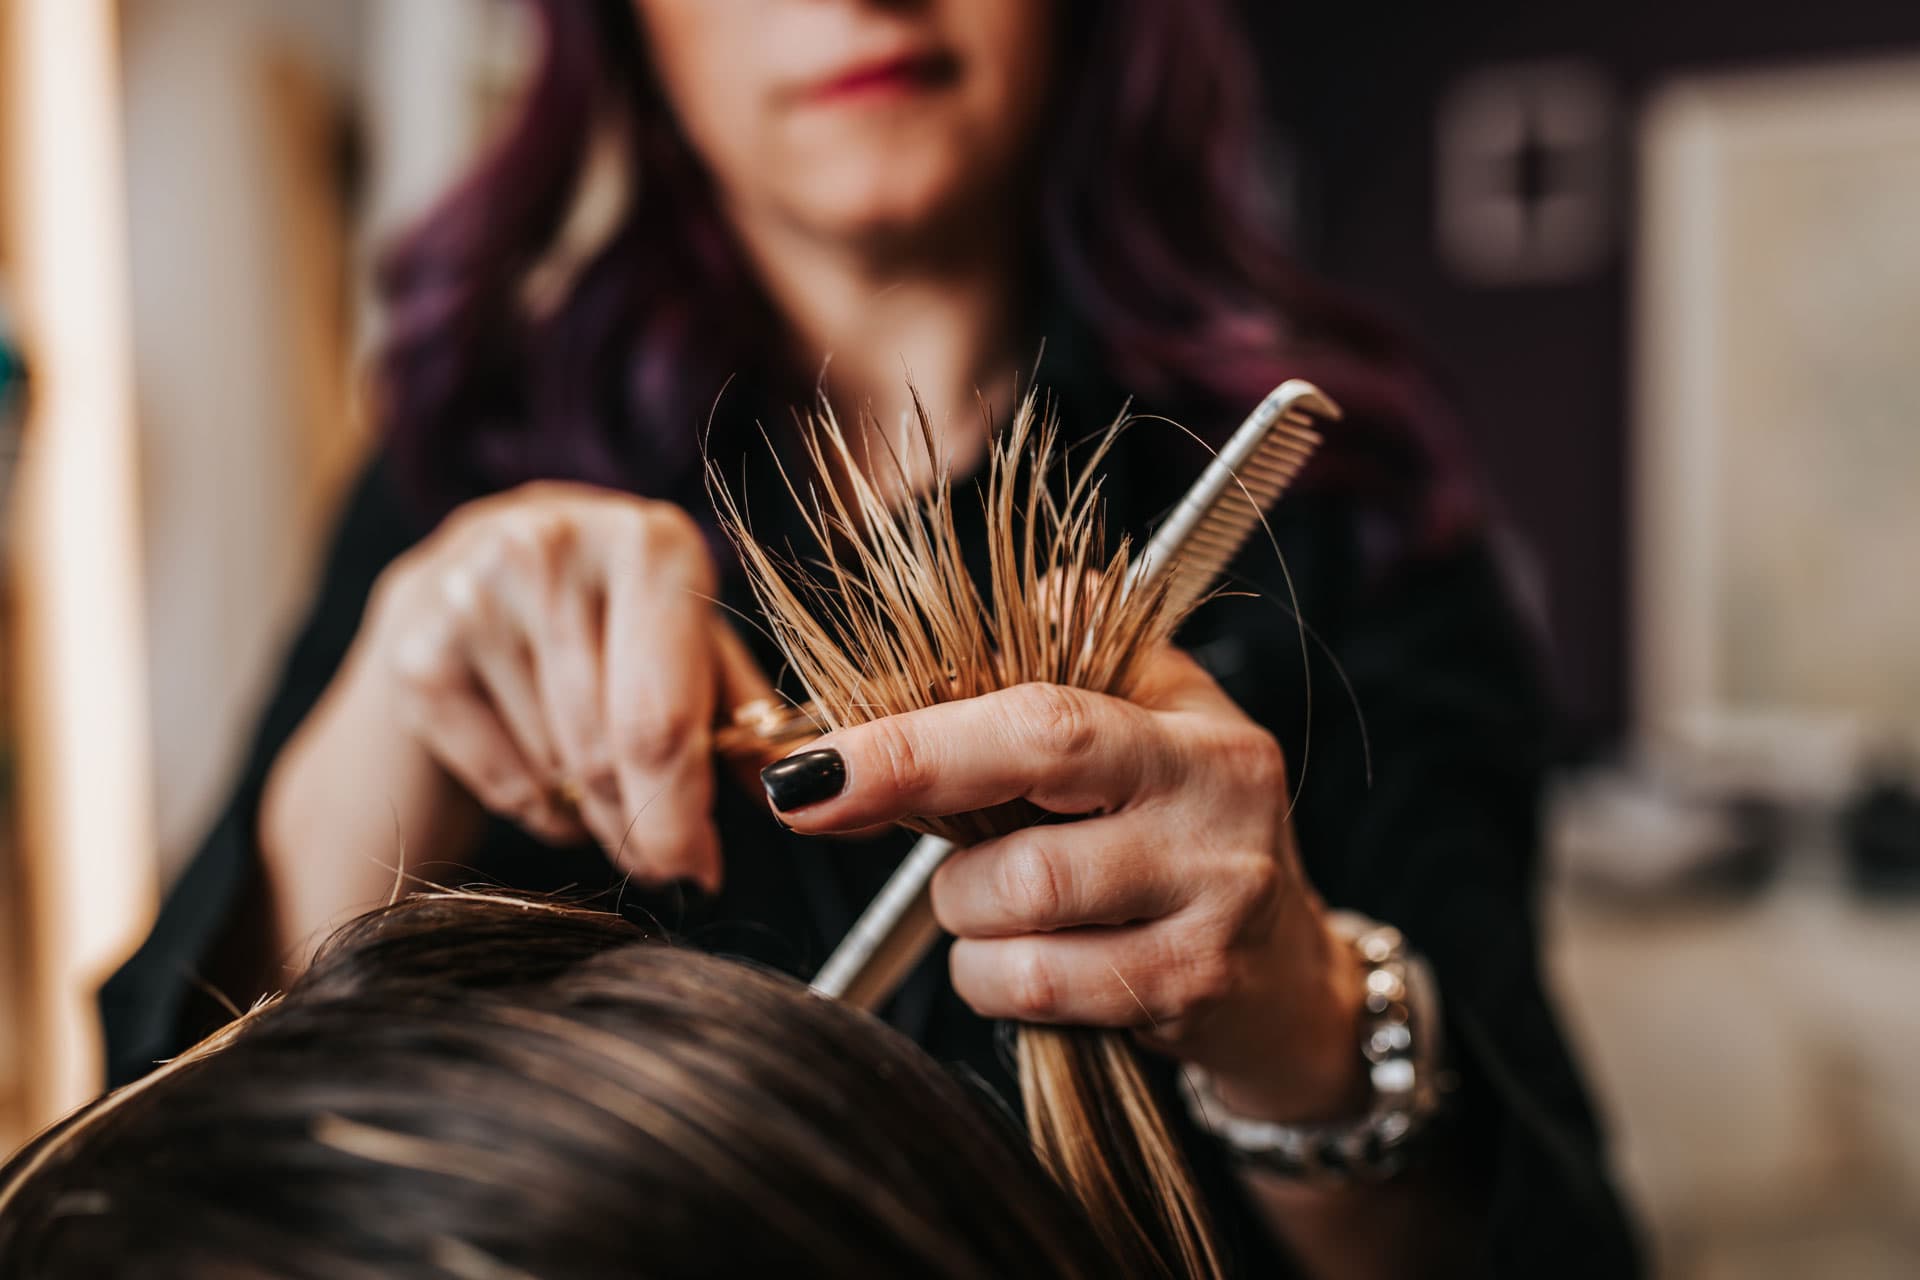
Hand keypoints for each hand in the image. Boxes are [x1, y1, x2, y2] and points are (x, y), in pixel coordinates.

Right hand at [363, 482, 768, 889]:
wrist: (460, 586)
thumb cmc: (608, 622)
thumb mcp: (686, 642)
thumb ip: (740, 711)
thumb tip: (802, 789)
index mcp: (649, 542)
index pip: (662, 714)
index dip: (682, 809)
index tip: (699, 870)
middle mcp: (556, 550)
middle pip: (606, 751)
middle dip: (644, 825)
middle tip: (665, 862)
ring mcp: (472, 596)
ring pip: (558, 772)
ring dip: (595, 816)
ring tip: (605, 794)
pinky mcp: (417, 651)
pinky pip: (502, 780)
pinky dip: (539, 808)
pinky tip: (549, 782)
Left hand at [765, 646, 1367, 1123]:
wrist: (1289, 986)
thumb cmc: (1189, 840)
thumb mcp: (1160, 727)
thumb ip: (1076, 657)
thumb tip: (976, 613)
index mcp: (1194, 731)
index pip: (1041, 718)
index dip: (913, 741)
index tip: (810, 766)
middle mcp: (1213, 809)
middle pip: (1026, 813)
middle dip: (907, 799)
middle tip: (828, 809)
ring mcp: (1208, 908)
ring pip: (1012, 910)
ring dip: (963, 911)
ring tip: (993, 898)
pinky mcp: (1187, 991)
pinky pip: (1032, 987)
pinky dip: (991, 976)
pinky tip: (1021, 960)